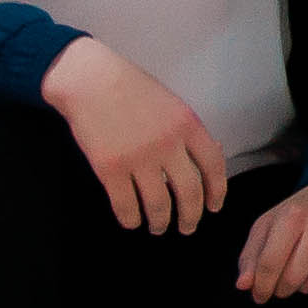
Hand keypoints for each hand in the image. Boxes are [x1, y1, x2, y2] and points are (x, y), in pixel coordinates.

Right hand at [38, 37, 231, 234]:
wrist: (90, 80)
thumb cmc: (132, 89)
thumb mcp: (171, 104)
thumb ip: (188, 132)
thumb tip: (211, 159)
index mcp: (187, 125)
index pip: (214, 166)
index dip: (217, 192)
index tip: (213, 207)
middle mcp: (167, 144)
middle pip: (189, 193)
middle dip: (191, 217)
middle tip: (187, 228)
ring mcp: (138, 158)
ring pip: (158, 205)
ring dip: (160, 223)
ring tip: (157, 227)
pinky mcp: (109, 169)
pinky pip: (125, 206)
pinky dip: (131, 219)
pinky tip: (132, 221)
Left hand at [229, 182, 307, 303]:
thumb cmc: (299, 212)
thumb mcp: (269, 224)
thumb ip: (251, 255)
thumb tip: (244, 285)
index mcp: (293, 215)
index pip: (270, 262)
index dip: (260, 286)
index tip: (258, 295)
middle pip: (292, 279)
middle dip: (281, 288)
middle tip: (280, 285)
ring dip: (305, 286)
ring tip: (305, 271)